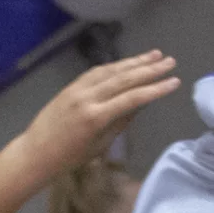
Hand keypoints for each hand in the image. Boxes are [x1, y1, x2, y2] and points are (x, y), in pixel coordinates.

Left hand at [15, 51, 177, 183]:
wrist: (39, 149)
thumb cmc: (72, 156)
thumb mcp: (101, 144)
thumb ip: (120, 123)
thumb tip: (138, 105)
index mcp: (97, 116)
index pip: (132, 98)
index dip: (155, 89)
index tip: (174, 82)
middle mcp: (88, 97)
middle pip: (123, 78)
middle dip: (148, 68)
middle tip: (169, 61)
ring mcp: (78, 88)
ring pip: (110, 70)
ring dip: (134, 62)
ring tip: (154, 55)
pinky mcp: (72, 85)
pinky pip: (97, 72)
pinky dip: (115, 66)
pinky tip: (127, 64)